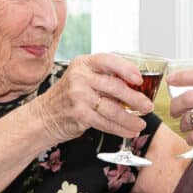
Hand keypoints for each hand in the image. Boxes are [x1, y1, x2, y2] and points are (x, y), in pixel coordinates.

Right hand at [30, 53, 154, 143]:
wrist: (44, 116)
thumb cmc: (69, 96)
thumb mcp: (82, 77)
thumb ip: (104, 77)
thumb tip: (137, 85)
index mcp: (83, 63)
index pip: (109, 60)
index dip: (127, 69)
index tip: (140, 79)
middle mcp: (79, 77)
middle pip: (115, 87)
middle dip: (136, 99)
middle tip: (148, 106)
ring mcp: (78, 96)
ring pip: (113, 109)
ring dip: (130, 119)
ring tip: (141, 123)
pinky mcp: (79, 115)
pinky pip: (105, 123)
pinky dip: (120, 129)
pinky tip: (129, 131)